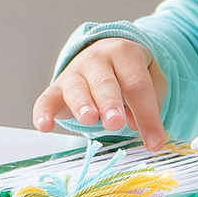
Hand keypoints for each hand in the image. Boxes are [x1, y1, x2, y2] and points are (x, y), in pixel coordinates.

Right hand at [33, 38, 168, 150]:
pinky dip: (43, 112)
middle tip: (115, 123)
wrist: (104, 54)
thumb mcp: (151, 78)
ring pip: (76, 89)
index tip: (154, 142)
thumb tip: (135, 123)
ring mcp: (74, 72)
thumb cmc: (130, 73)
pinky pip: (47, 99)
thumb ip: (149, 100)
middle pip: (105, 83)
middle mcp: (97, 59)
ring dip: (82, 105)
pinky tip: (44, 126)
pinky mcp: (56, 88)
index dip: (147, 114)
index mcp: (125, 53)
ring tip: (88, 120)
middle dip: (110, 104)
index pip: (137, 85)